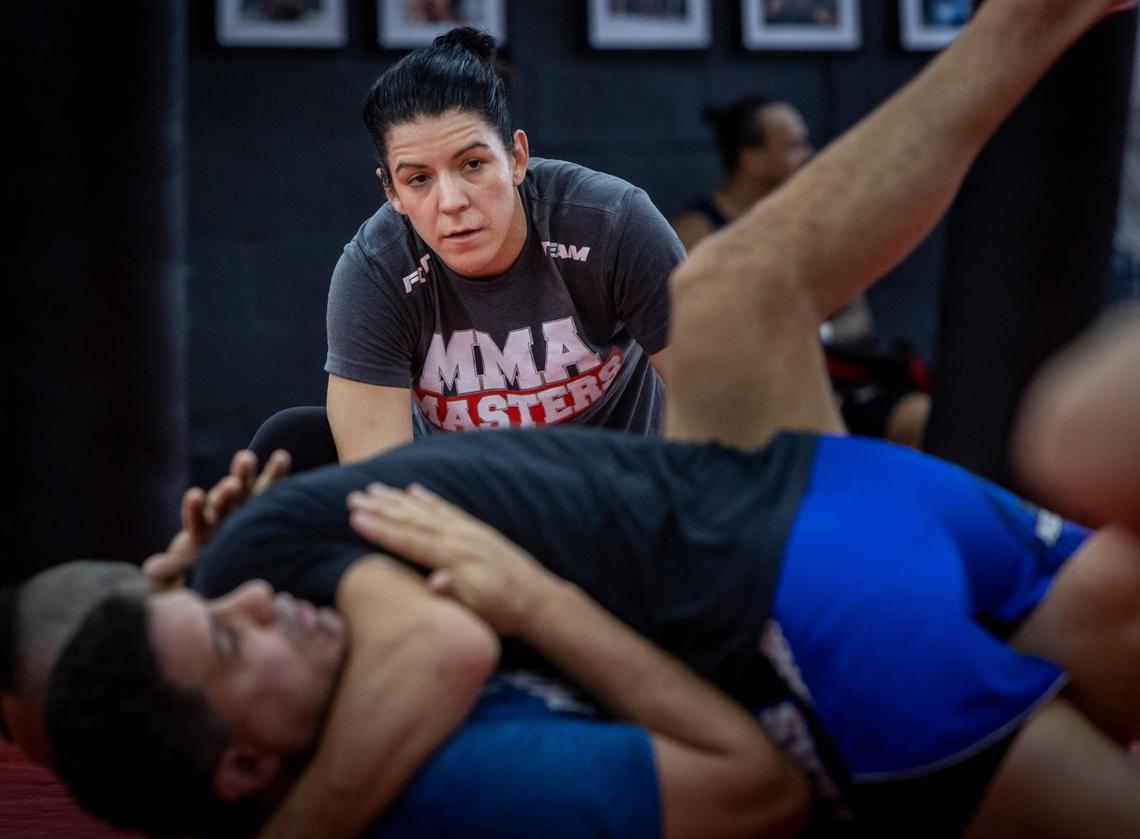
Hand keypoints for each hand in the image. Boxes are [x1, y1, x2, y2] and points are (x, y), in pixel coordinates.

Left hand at [143, 448, 290, 587]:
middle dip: (224, 493)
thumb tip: (147, 571)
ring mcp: (241, 501)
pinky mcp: (262, 498)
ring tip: (244, 458)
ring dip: (243, 473)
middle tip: (228, 486)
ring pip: (243, 486)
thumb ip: (172, 565)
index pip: (196, 518)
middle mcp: (220, 510)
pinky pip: (270, 484)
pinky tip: (282, 456)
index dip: (194, 508)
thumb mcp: (189, 560)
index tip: (194, 495)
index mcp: (203, 527)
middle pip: (221, 500)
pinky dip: (275, 472)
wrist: (231, 542)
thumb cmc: (208, 554)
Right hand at [347, 483, 558, 635]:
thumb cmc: (504, 612)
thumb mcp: (479, 611)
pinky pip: (447, 509)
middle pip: (413, 519)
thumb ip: (455, 594)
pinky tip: (415, 490)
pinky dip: (429, 498)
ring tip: (375, 487)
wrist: (538, 601)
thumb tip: (432, 583)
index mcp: (455, 557)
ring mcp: (468, 531)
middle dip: (381, 508)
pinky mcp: (476, 531)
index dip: (380, 529)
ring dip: (398, 498)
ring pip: (426, 509)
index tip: (355, 518)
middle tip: (354, 496)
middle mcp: (459, 538)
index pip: (410, 540)